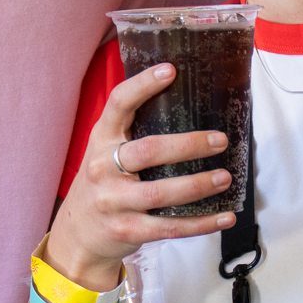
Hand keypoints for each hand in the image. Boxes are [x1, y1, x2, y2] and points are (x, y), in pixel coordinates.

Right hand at [49, 62, 235, 286]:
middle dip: (188, 145)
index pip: (118, 104)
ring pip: (162, 193)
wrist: (78, 232)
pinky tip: (224, 217)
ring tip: (225, 177)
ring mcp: (114, 202)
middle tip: (220, 140)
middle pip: (148, 151)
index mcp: (101, 140)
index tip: (170, 70)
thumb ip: (130, 132)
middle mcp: (104, 169)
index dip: (143, 85)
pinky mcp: (128, 230)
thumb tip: (182, 103)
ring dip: (199, 185)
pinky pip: (170, 227)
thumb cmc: (102, 183)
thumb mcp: (105, 151)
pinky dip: (201, 224)